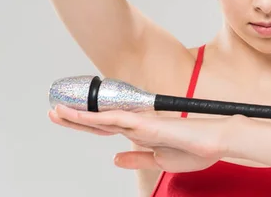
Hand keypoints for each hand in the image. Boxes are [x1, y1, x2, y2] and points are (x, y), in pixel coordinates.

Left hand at [49, 104, 234, 172]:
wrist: (217, 142)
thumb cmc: (196, 150)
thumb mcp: (160, 160)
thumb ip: (137, 158)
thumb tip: (115, 157)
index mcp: (140, 133)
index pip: (106, 127)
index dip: (84, 123)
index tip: (65, 118)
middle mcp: (137, 124)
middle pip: (99, 120)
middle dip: (75, 117)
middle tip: (53, 112)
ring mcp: (141, 122)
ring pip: (103, 117)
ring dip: (79, 114)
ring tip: (58, 111)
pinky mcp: (146, 124)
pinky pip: (116, 119)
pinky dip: (95, 117)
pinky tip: (79, 115)